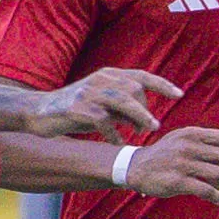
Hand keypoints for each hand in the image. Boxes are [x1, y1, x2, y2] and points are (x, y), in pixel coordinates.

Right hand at [33, 66, 180, 138]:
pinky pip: (104, 120)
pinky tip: (116, 142)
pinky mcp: (78, 108)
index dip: (162, 84)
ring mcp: (89, 92)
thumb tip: (144, 120)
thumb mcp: (102, 105)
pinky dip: (114, 133)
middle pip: (135, 89)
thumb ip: (122, 108)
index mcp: (109, 75)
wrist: (39, 112)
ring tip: (144, 132)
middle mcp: (100, 79)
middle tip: (149, 128)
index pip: (141, 75)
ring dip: (138, 117)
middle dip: (146, 109)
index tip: (180, 94)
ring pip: (123, 100)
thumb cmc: (75, 110)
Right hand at [122, 124, 218, 198]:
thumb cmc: (162, 155)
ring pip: (218, 174)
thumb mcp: (179, 138)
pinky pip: (207, 190)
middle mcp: (188, 146)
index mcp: (191, 134)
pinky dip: (215, 197)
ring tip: (215, 189)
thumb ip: (201, 140)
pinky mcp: (178, 182)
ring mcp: (183, 164)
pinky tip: (214, 200)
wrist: (134, 167)